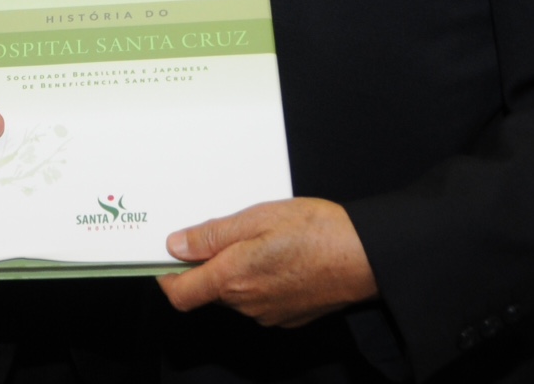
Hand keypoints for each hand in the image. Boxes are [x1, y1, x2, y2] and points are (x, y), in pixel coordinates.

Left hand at [158, 198, 377, 327]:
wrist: (367, 256)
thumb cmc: (315, 231)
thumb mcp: (255, 218)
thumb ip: (211, 236)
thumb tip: (175, 246)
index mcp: (232, 279)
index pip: (180, 293)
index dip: (167, 275)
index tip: (168, 254)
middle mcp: (247, 304)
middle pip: (209, 290)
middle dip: (209, 263)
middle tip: (228, 230)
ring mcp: (269, 314)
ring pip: (236, 293)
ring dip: (237, 269)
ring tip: (263, 238)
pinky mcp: (289, 315)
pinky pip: (261, 298)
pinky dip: (261, 279)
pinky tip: (281, 255)